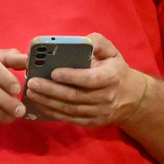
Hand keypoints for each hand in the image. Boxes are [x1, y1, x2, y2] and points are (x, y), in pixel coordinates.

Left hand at [25, 32, 145, 126]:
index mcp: (111, 77)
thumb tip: (82, 40)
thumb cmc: (116, 70)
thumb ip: (98, 43)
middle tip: (32, 83)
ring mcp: (99, 112)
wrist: (131, 98)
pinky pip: (70, 119)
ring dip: (48, 102)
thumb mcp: (112, 52)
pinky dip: (53, 112)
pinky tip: (41, 104)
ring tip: (31, 92)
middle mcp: (106, 97)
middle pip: (74, 96)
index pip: (90, 79)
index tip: (53, 72)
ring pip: (69, 109)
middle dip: (50, 90)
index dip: (71, 77)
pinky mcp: (93, 122)